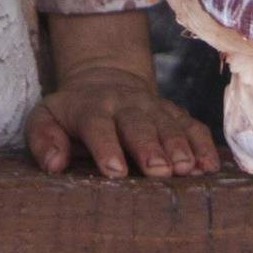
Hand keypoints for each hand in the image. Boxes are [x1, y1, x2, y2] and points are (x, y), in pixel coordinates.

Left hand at [26, 63, 219, 179]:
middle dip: (149, 146)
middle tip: (159, 170)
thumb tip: (53, 163)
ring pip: (168, 124)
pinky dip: (203, 144)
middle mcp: (125, 104)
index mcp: (91, 107)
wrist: (105, 80)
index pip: (97, 125)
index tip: (114, 171)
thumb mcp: (46, 119)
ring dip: (179, 146)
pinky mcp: (174, 114)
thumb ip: (43, 139)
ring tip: (186, 168)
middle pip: (138, 124)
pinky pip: (192, 126)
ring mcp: (153, 107)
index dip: (106, 147)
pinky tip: (210, 166)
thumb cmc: (73, 114)